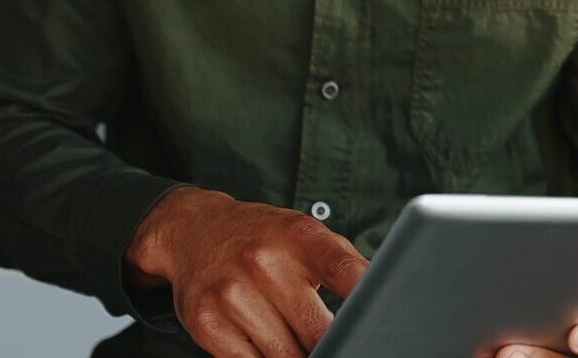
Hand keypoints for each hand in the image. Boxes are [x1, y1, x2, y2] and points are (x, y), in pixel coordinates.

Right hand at [125, 186, 368, 357]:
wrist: (195, 231)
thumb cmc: (264, 237)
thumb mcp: (306, 233)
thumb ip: (345, 265)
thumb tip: (382, 303)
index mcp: (299, 236)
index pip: (345, 272)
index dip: (368, 304)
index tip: (378, 324)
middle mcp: (263, 262)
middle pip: (318, 330)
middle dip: (334, 343)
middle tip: (341, 343)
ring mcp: (231, 294)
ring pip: (286, 356)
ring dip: (300, 356)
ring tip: (303, 343)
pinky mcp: (206, 323)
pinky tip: (269, 346)